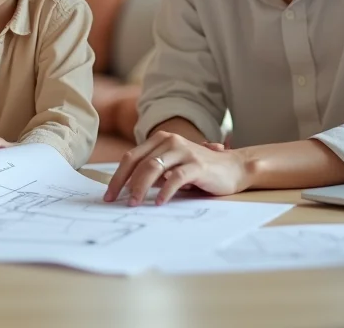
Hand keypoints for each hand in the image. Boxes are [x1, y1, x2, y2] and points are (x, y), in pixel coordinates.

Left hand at [103, 131, 250, 204]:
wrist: (233, 168)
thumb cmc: (199, 171)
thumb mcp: (172, 168)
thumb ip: (153, 172)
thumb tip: (127, 190)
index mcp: (160, 140)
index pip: (131, 157)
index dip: (117, 176)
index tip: (109, 194)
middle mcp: (169, 141)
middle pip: (138, 162)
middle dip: (124, 183)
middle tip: (116, 201)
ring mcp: (184, 151)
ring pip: (153, 168)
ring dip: (140, 188)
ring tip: (134, 203)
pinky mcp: (197, 164)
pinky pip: (175, 178)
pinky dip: (165, 191)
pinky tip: (159, 203)